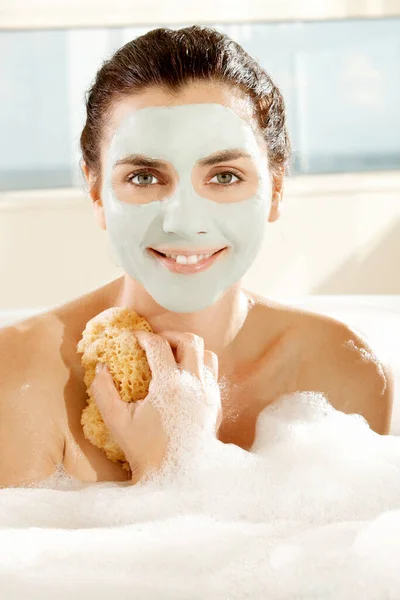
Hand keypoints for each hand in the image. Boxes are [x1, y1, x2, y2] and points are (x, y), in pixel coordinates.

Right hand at [89, 330, 222, 482]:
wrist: (177, 478)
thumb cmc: (145, 450)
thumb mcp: (117, 422)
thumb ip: (104, 391)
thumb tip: (100, 367)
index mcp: (170, 384)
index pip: (158, 345)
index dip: (143, 337)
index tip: (133, 338)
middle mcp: (195, 383)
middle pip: (190, 341)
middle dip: (170, 336)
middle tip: (155, 343)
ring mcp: (209, 393)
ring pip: (208, 354)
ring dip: (190, 351)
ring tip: (172, 358)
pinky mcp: (217, 405)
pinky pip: (213, 374)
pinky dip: (199, 368)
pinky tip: (184, 380)